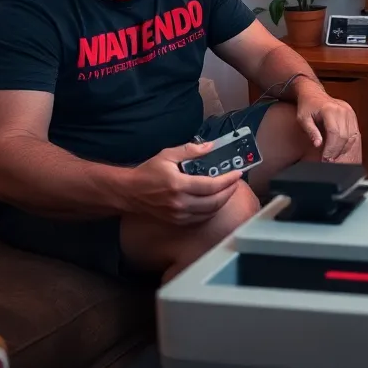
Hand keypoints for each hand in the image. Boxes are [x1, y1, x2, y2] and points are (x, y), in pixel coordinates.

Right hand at [123, 142, 242, 224]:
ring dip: (223, 201)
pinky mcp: (177, 221)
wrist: (129, 193)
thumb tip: (210, 146)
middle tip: (236, 181)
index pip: (211, 185)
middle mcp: (180, 202)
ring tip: (229, 189)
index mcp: (179, 185)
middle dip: (230, 191)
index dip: (228, 180)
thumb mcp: (167, 155)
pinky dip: (212, 210)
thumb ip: (190, 150)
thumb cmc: (147, 173)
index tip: (237, 173)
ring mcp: (179, 214)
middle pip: (214, 201)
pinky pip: (201, 218)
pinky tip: (216, 201)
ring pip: (210, 212)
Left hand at [295, 81, 359, 161]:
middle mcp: (342, 110)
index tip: (325, 158)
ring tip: (334, 157)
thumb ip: (311, 131)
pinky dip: (348, 143)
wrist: (314, 94)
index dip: (331, 148)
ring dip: (343, 149)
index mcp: (329, 109)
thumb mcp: (303, 119)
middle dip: (337, 151)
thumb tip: (318, 144)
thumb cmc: (307, 106)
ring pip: (351, 135)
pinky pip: (354, 132)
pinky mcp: (352, 115)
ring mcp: (349, 112)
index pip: (334, 132)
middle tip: (329, 160)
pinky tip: (341, 149)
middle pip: (344, 136)